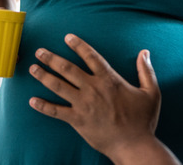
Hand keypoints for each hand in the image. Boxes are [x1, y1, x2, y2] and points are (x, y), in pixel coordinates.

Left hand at [29, 34, 175, 163]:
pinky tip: (32, 101)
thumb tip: (145, 52)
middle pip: (68, 68)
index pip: (91, 56)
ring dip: (43, 76)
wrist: (133, 144)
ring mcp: (83, 104)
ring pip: (58, 86)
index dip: (78, 45)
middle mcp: (93, 88)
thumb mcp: (151, 92)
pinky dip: (43, 106)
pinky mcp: (77, 120)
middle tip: (40, 51)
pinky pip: (56, 111)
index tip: (67, 37)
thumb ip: (146, 71)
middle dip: (51, 58)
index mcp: (109, 79)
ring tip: (33, 68)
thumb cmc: (143, 120)